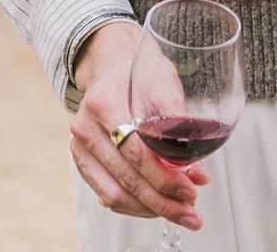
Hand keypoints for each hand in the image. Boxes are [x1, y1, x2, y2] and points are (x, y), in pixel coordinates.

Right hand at [69, 20, 208, 229]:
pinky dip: (133, 205)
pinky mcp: (81, 160)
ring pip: (114, 194)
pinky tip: (155, 206)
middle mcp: (86, 126)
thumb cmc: (140, 71)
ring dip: (149, 210)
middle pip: (126, 178)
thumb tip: (197, 172)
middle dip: (162, 201)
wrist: (111, 63)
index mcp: (105, 102)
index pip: (136, 152)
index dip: (164, 177)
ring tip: (179, 212)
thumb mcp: (165, 84)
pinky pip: (106, 193)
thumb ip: (179, 127)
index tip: (190, 189)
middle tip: (191, 212)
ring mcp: (79, 146)